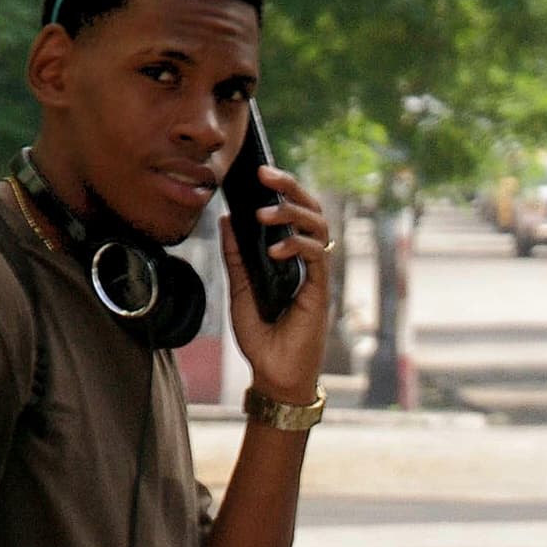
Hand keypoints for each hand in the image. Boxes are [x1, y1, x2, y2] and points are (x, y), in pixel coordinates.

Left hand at [224, 164, 332, 409]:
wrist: (273, 374)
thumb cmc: (261, 337)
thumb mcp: (240, 288)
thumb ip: (236, 256)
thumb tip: (226, 219)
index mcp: (290, 257)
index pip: (294, 213)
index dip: (281, 189)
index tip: (258, 173)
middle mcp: (307, 262)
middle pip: (312, 211)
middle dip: (291, 188)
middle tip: (265, 174)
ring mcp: (316, 276)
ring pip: (319, 228)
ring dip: (293, 213)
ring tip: (265, 214)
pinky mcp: (320, 292)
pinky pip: (317, 258)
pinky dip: (296, 247)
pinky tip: (275, 250)